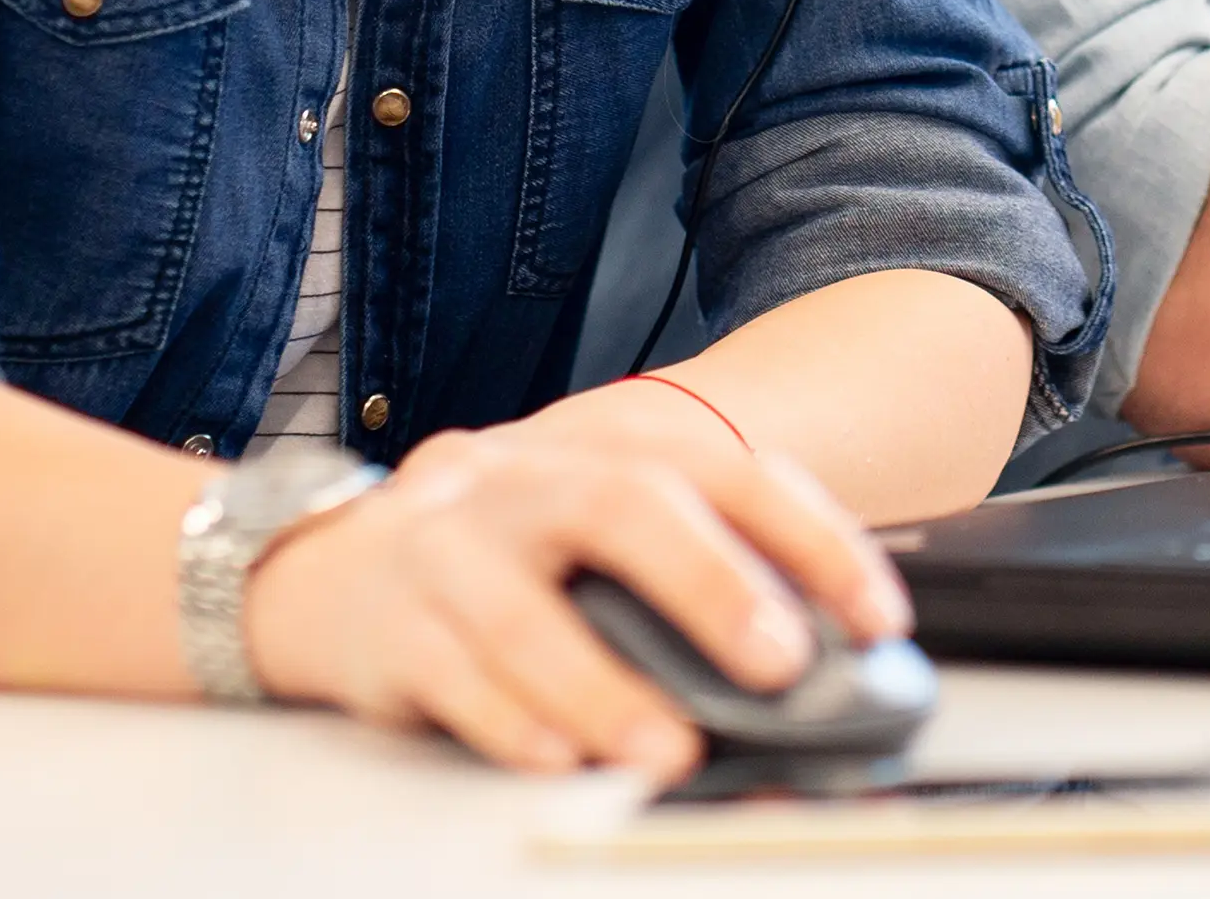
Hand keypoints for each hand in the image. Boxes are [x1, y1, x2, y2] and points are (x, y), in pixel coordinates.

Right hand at [239, 419, 909, 780]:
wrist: (330, 569)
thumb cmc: (506, 561)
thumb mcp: (596, 539)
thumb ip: (687, 577)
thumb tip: (817, 661)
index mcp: (600, 451)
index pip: (726, 471)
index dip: (814, 536)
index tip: (879, 616)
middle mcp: (525, 482)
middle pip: (622, 504)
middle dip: (709, 582)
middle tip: (781, 660)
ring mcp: (448, 546)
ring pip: (526, 611)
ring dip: (607, 687)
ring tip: (673, 746)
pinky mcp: (384, 626)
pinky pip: (448, 674)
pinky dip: (509, 722)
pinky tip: (559, 757)